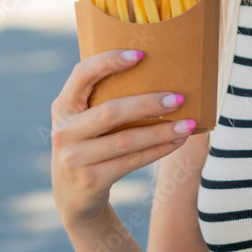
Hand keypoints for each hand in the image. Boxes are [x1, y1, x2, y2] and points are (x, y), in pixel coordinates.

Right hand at [50, 49, 196, 225]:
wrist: (74, 197)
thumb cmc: (91, 144)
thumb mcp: (84, 121)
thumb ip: (103, 98)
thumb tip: (157, 70)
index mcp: (63, 106)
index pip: (81, 74)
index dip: (109, 61)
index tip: (140, 55)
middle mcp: (64, 131)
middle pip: (110, 112)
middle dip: (148, 104)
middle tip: (179, 98)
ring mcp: (74, 158)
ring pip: (126, 140)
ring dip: (161, 131)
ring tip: (189, 123)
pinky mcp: (90, 180)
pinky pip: (132, 161)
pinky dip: (158, 150)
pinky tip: (177, 141)